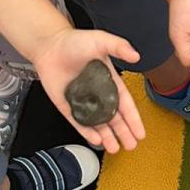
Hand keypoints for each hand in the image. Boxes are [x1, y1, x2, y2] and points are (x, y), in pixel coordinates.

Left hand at [30, 25, 145, 152]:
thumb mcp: (100, 40)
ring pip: (99, 124)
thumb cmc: (75, 42)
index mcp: (111, 82)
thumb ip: (118, 47)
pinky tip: (97, 141)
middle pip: (115, 119)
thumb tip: (136, 56)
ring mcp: (84, 102)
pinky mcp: (68, 106)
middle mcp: (99, 95)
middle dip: (124, 133)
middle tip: (131, 146)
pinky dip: (88, 132)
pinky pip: (79, 123)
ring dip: (108, 137)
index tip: (141, 133)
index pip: (125, 105)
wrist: (49, 46)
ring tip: (115, 149)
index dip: (133, 119)